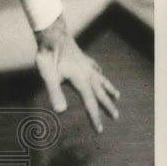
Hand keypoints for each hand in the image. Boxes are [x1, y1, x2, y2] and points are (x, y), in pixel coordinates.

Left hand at [34, 15, 119, 132]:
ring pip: (101, 80)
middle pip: (100, 93)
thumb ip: (55, 93)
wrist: (52, 35)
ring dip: (109, 89)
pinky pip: (95, 68)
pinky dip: (100, 74)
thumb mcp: (49, 77)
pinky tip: (100, 73)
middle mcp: (88, 73)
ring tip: (117, 96)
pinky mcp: (82, 58)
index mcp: (82, 80)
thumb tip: (61, 112)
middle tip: (116, 117)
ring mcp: (87, 65)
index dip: (95, 118)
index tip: (100, 130)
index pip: (90, 103)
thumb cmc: (49, 56)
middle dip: (107, 106)